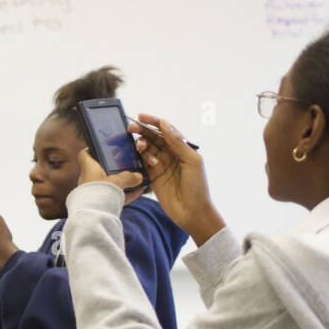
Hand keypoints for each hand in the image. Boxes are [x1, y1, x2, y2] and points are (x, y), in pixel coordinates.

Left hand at [76, 149, 148, 205]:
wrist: (93, 216)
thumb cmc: (100, 194)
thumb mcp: (117, 181)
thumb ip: (129, 177)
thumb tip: (139, 176)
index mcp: (88, 168)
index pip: (84, 154)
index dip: (91, 149)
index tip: (101, 148)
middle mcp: (88, 179)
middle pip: (99, 169)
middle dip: (111, 167)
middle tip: (124, 163)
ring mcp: (93, 192)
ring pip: (107, 183)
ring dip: (119, 182)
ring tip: (134, 179)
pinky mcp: (99, 203)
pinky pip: (113, 196)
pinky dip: (124, 194)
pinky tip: (137, 193)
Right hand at [129, 113, 224, 243]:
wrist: (192, 212)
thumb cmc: (197, 187)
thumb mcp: (191, 161)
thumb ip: (177, 142)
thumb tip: (165, 123)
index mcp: (182, 148)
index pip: (166, 130)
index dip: (154, 122)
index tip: (141, 116)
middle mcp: (171, 154)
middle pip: (153, 138)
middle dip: (142, 131)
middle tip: (130, 128)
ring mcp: (161, 165)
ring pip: (146, 149)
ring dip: (141, 145)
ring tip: (140, 148)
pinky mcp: (152, 176)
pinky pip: (142, 163)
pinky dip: (138, 158)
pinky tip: (136, 156)